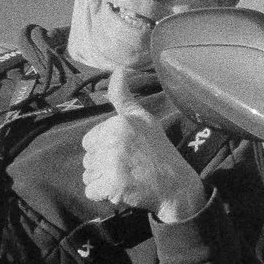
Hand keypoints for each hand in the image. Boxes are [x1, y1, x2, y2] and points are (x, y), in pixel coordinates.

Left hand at [81, 67, 209, 223]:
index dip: (105, 150)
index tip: (126, 153)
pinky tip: (122, 190)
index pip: (89, 141)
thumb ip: (124, 97)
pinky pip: (91, 192)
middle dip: (103, 166)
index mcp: (118, 123)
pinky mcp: (113, 186)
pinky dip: (103, 195)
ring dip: (102, 181)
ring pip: (88, 176)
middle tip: (128, 167)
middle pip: (87, 159)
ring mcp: (113, 164)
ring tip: (126, 178)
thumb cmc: (157, 151)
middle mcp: (114, 141)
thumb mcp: (143, 119)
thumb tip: (118, 69)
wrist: (176, 186)